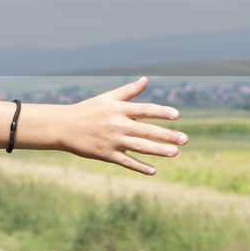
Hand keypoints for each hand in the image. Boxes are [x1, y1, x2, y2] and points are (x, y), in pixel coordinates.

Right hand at [57, 77, 186, 174]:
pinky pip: (127, 162)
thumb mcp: (107, 98)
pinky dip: (140, 167)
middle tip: (184, 139)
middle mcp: (118, 125)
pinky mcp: (107, 155)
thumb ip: (128, 91)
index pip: (145, 110)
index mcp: (119, 109)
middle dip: (167, 135)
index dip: (161, 112)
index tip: (176, 115)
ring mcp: (113, 141)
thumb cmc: (88, 110)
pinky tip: (153, 170)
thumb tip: (146, 79)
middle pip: (147, 130)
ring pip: (140, 147)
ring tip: (174, 153)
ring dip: (158, 150)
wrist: (64, 127)